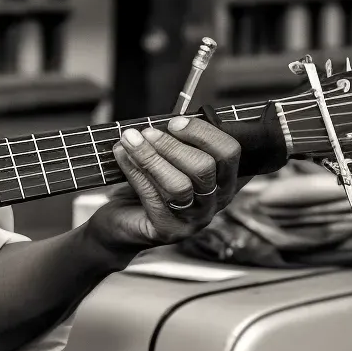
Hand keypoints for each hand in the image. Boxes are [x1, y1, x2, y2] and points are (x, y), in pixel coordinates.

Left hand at [87, 115, 242, 250]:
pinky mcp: (168, 229)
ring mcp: (194, 220)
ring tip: (129, 140)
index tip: (175, 122)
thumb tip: (165, 121)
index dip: (203, 133)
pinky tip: (122, 154)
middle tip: (147, 132)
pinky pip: (153, 197)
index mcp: (223, 179)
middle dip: (172, 145)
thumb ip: (174, 143)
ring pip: (179, 185)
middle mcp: (215, 201)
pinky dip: (134, 170)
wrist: (122, 222)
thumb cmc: (148, 186)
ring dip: (150, 157)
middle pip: (204, 168)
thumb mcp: (167, 160)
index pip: (229, 152)